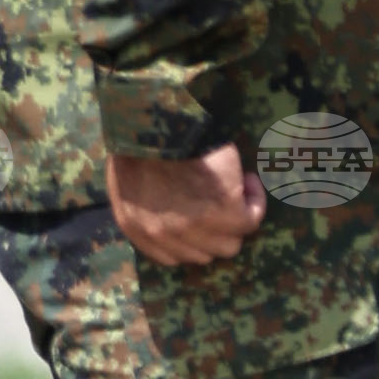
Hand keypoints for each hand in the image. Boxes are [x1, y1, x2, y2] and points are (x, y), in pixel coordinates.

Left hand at [110, 143, 265, 269]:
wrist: (153, 122)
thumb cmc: (138, 138)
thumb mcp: (124, 176)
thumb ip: (142, 203)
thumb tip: (164, 207)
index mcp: (135, 227)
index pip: (172, 256)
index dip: (190, 237)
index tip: (200, 213)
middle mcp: (163, 236)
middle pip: (204, 253)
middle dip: (214, 230)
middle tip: (220, 199)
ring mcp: (195, 229)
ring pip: (229, 242)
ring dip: (236, 217)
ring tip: (237, 187)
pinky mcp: (226, 214)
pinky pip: (251, 218)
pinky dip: (254, 200)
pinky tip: (248, 179)